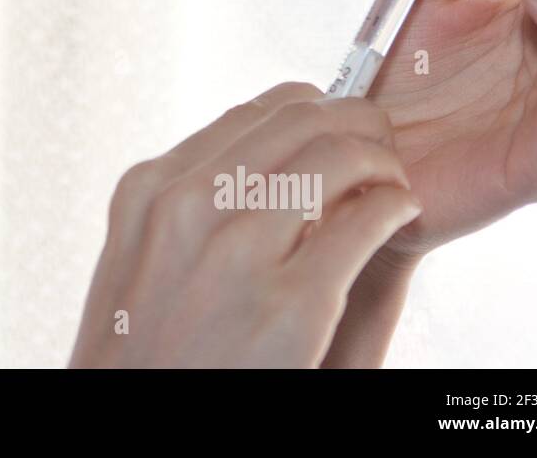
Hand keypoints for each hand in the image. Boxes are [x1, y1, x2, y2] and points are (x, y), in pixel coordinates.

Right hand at [68, 82, 420, 367]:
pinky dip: (397, 206)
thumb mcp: (137, 266)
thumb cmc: (147, 358)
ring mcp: (236, 253)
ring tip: (392, 182)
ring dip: (380, 159)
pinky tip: (399, 215)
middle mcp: (186, 208)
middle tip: (379, 144)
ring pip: (337, 154)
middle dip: (353, 121)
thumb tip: (260, 165)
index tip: (331, 128)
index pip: (247, 113)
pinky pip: (367, 219)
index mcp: (148, 193)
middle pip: (297, 118)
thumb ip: (188, 210)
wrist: (137, 430)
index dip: (305, 111)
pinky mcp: (291, 305)